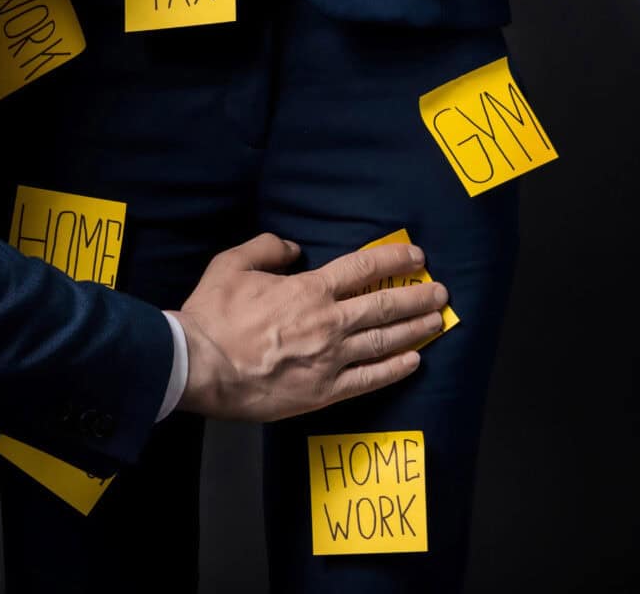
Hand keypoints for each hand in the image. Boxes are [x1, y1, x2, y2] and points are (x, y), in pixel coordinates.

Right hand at [174, 234, 446, 420]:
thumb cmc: (213, 316)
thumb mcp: (231, 264)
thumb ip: (265, 248)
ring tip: (437, 322)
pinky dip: (395, 370)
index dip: (395, 261)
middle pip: (384, 306)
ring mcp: (330, 360)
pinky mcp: (324, 391)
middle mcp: (329, 323)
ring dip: (414, 330)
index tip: (417, 259)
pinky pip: (369, 380)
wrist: (200, 366)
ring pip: (384, 342)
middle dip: (416, 298)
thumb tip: (291, 248)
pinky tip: (413, 362)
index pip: (364, 269)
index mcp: (310, 290)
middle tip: (439, 293)